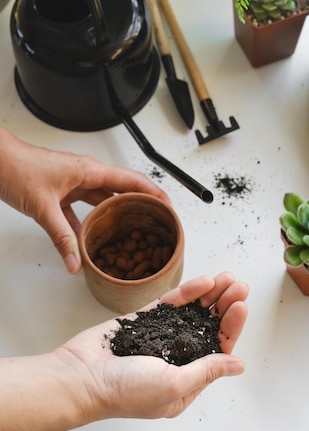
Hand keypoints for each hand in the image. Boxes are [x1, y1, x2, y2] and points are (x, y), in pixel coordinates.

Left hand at [0, 128, 169, 272]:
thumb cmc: (19, 169)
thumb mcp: (44, 207)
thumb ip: (61, 237)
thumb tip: (75, 262)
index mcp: (90, 171)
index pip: (132, 181)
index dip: (153, 193)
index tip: (168, 207)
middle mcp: (86, 175)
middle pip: (122, 191)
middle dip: (140, 205)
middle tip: (156, 222)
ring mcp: (74, 184)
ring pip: (103, 201)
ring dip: (115, 215)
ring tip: (131, 232)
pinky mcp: (62, 193)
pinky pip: (82, 210)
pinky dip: (87, 225)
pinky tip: (89, 241)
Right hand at [62, 273, 248, 419]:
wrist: (80, 375)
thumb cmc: (122, 392)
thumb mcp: (173, 385)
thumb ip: (206, 370)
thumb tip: (237, 365)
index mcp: (185, 380)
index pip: (217, 349)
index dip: (231, 327)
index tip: (241, 306)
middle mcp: (175, 357)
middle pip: (208, 327)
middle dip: (225, 306)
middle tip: (239, 286)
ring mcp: (160, 335)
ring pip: (193, 312)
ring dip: (211, 295)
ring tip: (228, 278)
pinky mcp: (145, 319)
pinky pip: (171, 303)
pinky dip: (188, 292)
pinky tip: (203, 281)